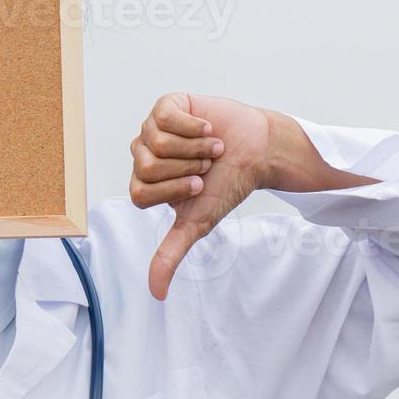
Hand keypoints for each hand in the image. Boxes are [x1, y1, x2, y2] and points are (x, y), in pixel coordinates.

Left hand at [130, 93, 376, 299]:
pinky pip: (165, 116)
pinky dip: (193, 126)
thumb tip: (156, 294)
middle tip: (207, 166)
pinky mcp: (167, 105)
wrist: (258, 152)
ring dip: (194, 148)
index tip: (201, 186)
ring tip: (212, 148)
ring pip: (156, 142)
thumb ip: (171, 254)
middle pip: (146, 167)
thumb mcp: (197, 223)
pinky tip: (208, 128)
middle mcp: (143, 155)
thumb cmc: (227, 186)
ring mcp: (152, 128)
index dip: (174, 191)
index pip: (139, 193)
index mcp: (145, 184)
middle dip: (186, 169)